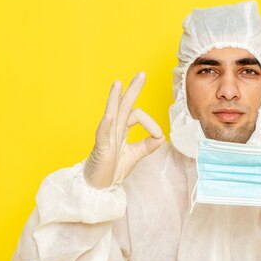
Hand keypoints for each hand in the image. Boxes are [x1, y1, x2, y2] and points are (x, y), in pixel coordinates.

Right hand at [84, 71, 164, 188]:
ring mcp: (106, 137)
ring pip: (111, 113)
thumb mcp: (135, 155)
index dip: (151, 123)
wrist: (98, 186)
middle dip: (132, 89)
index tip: (158, 135)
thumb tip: (161, 136)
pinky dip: (106, 125)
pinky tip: (109, 116)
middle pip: (123, 104)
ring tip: (117, 83)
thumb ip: (148, 145)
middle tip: (141, 74)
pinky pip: (102, 133)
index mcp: (121, 129)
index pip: (137, 115)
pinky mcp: (100, 148)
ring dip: (114, 98)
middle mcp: (113, 129)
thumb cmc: (112, 169)